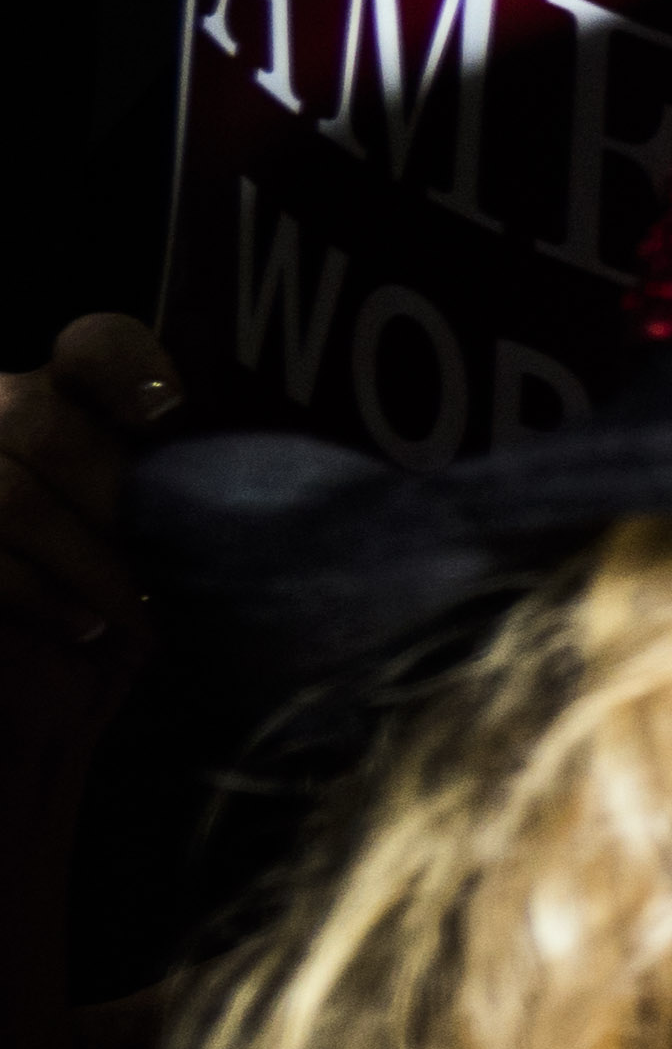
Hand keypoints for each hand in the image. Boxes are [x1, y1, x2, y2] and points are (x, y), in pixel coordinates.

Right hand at [0, 316, 173, 719]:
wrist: (45, 703)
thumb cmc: (121, 618)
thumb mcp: (168, 550)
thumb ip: (194, 498)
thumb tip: (269, 486)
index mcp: (67, 403)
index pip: (93, 346)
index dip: (127, 368)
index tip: (171, 414)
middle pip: (40, 421)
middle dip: (114, 497)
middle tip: (163, 559)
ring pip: (9, 496)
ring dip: (88, 562)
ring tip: (133, 611)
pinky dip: (41, 596)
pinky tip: (82, 628)